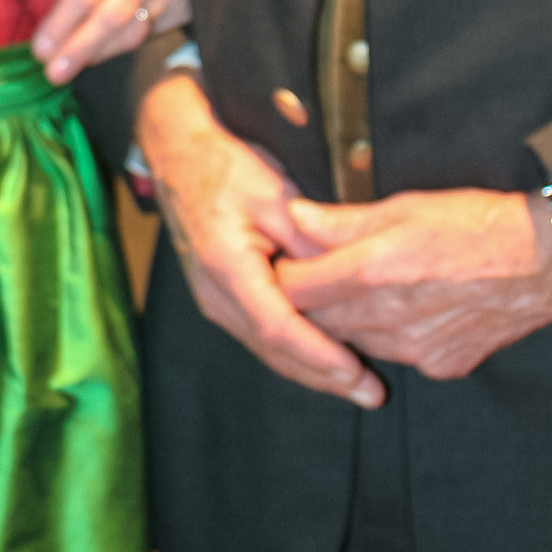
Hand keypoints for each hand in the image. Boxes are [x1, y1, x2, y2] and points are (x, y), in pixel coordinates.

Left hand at [32, 0, 190, 81]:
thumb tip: (59, 16)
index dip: (62, 21)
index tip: (41, 48)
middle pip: (111, 15)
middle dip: (78, 47)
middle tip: (53, 72)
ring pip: (131, 32)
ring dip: (97, 52)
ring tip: (69, 67)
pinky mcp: (190, 4)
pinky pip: (149, 33)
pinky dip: (119, 44)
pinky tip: (100, 51)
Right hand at [138, 75, 384, 408]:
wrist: (180, 157)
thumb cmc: (226, 169)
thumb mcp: (275, 194)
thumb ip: (310, 239)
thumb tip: (346, 277)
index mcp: (226, 266)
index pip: (276, 326)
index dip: (317, 353)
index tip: (354, 371)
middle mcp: (216, 294)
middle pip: (273, 350)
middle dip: (323, 375)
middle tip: (370, 393)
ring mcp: (216, 300)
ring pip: (268, 349)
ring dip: (312, 370)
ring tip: (357, 386)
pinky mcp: (223, 299)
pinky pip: (262, 334)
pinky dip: (296, 351)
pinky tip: (328, 359)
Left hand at [276, 189, 551, 379]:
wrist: (547, 262)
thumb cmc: (478, 221)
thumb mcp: (407, 205)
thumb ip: (344, 220)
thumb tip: (295, 216)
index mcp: (372, 271)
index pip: (294, 288)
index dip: (285, 273)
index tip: (287, 258)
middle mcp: (387, 318)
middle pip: (318, 321)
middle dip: (310, 300)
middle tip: (316, 273)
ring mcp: (414, 349)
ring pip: (354, 341)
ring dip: (347, 319)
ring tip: (362, 287)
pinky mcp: (440, 366)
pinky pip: (396, 355)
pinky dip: (389, 335)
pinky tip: (405, 308)